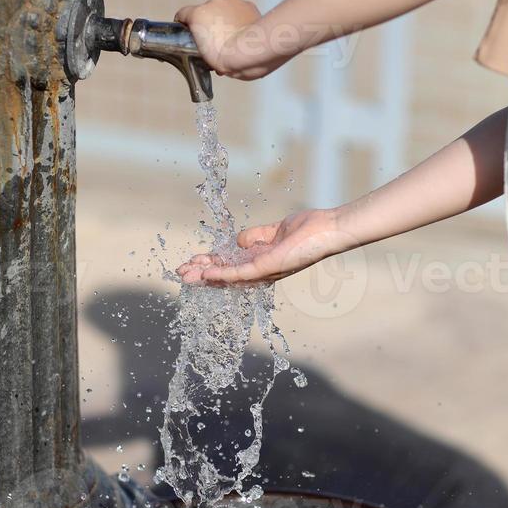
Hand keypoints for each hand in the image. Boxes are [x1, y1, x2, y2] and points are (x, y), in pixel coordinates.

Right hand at [174, 0, 280, 80]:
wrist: (253, 51)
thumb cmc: (229, 58)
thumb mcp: (205, 57)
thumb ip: (203, 45)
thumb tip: (209, 47)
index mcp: (198, 14)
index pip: (183, 14)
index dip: (185, 24)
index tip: (189, 31)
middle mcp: (214, 3)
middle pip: (206, 12)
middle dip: (209, 24)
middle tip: (216, 41)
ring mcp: (232, 2)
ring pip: (224, 9)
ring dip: (225, 20)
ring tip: (232, 37)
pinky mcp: (248, 5)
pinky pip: (240, 10)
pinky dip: (240, 19)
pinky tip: (243, 32)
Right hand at [176, 208, 347, 286]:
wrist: (327, 230)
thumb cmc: (307, 229)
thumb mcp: (274, 231)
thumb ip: (254, 237)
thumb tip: (236, 242)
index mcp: (261, 262)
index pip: (230, 266)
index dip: (210, 265)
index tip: (192, 262)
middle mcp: (261, 271)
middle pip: (225, 276)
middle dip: (201, 275)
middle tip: (180, 274)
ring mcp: (264, 271)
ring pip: (228, 278)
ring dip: (205, 277)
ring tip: (185, 276)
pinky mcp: (268, 268)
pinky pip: (240, 274)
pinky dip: (222, 275)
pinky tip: (206, 275)